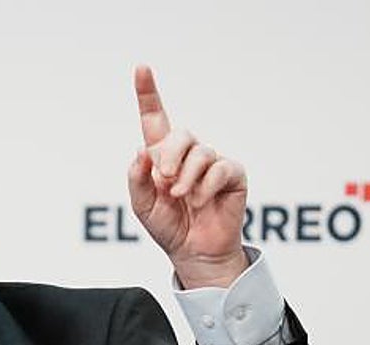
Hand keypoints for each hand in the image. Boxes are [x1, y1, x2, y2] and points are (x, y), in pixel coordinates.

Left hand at [128, 66, 248, 288]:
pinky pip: (220, 168)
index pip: (155, 120)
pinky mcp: (232, 174)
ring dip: (186, 177)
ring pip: (200, 152)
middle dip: (169, 155)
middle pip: (180, 134)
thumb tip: (141, 152)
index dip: (148, 94)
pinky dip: (205, 186)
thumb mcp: (142, 206)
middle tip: (164, 181)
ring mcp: (212, 163)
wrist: (193, 251)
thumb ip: (137, 179)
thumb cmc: (168, 227)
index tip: (141, 68)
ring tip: (181, 198)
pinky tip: (200, 201)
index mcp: (162, 157)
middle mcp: (188, 154)